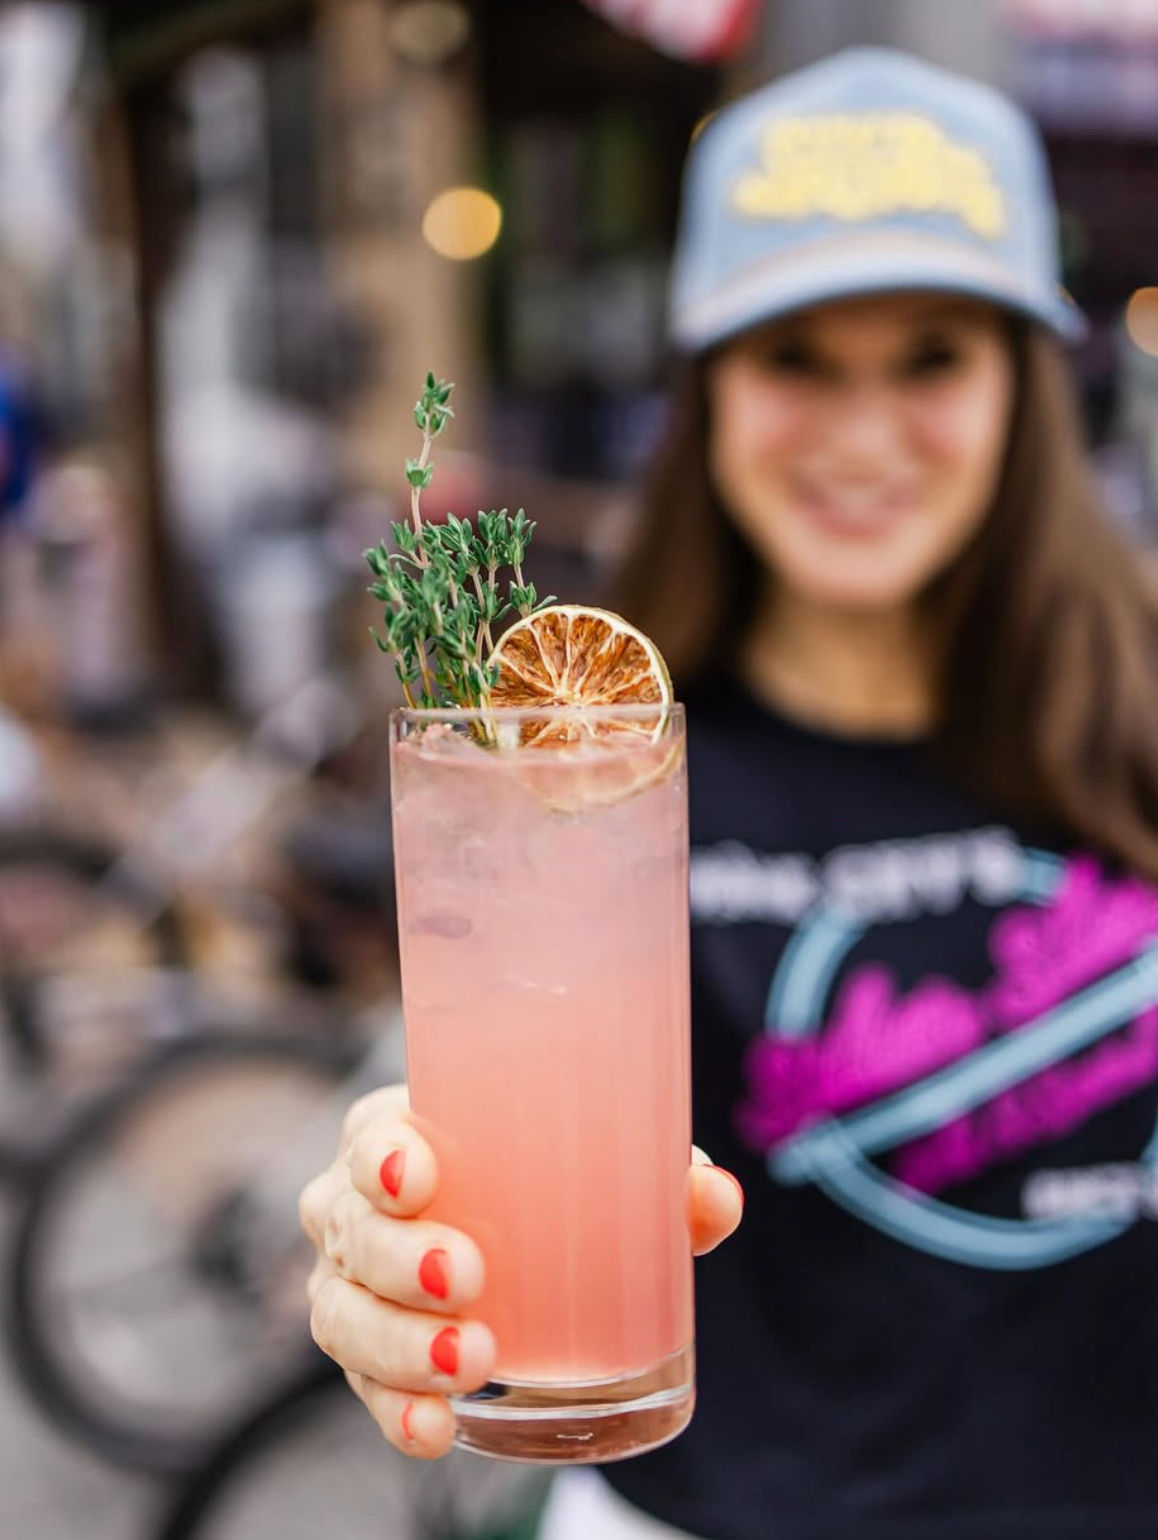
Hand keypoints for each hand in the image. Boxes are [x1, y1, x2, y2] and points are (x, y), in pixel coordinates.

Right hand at [299, 1084, 743, 1458]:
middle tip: (466, 1274)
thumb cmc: (542, 1182)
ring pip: (347, 1316)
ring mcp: (353, 1289)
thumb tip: (715, 1196)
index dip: (381, 1155)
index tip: (419, 1176)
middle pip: (356, 1231)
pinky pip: (367, 1390)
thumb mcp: (591, 1168)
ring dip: (402, 1342)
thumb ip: (658, 1178)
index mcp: (401, 1138)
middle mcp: (358, 1211)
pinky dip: (398, 1411)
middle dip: (400, 1257)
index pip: (369, 1136)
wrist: (512, 1241)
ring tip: (471, 1359)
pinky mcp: (368, 1359)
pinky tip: (436, 1428)